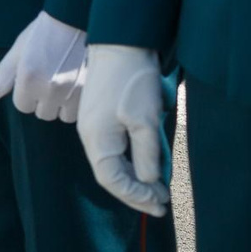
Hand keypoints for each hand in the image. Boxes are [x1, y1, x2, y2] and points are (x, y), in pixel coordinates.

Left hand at [0, 11, 86, 122]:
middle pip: (43, 113)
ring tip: (63, 85)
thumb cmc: (42, 34)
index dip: (25, 94)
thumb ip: (4, 76)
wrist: (74, 21)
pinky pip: (81, 111)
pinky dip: (77, 103)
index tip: (31, 80)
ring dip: (62, 105)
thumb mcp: (18, 51)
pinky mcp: (91, 90)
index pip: (22, 106)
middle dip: (42, 101)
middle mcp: (50, 88)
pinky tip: (75, 86)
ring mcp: (72, 90)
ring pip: (64, 116)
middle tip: (48, 81)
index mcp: (28, 78)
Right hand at [78, 45, 169, 216]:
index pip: (113, 180)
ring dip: (134, 180)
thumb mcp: (145, 121)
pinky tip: (144, 167)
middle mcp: (91, 137)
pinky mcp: (101, 119)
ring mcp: (94, 127)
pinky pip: (113, 151)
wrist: (119, 47)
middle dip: (135, 193)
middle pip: (110, 175)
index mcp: (97, 140)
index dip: (136, 196)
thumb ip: (146, 155)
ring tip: (157, 190)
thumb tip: (148, 181)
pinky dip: (130, 164)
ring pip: (111, 164)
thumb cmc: (131, 82)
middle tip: (162, 204)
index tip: (160, 204)